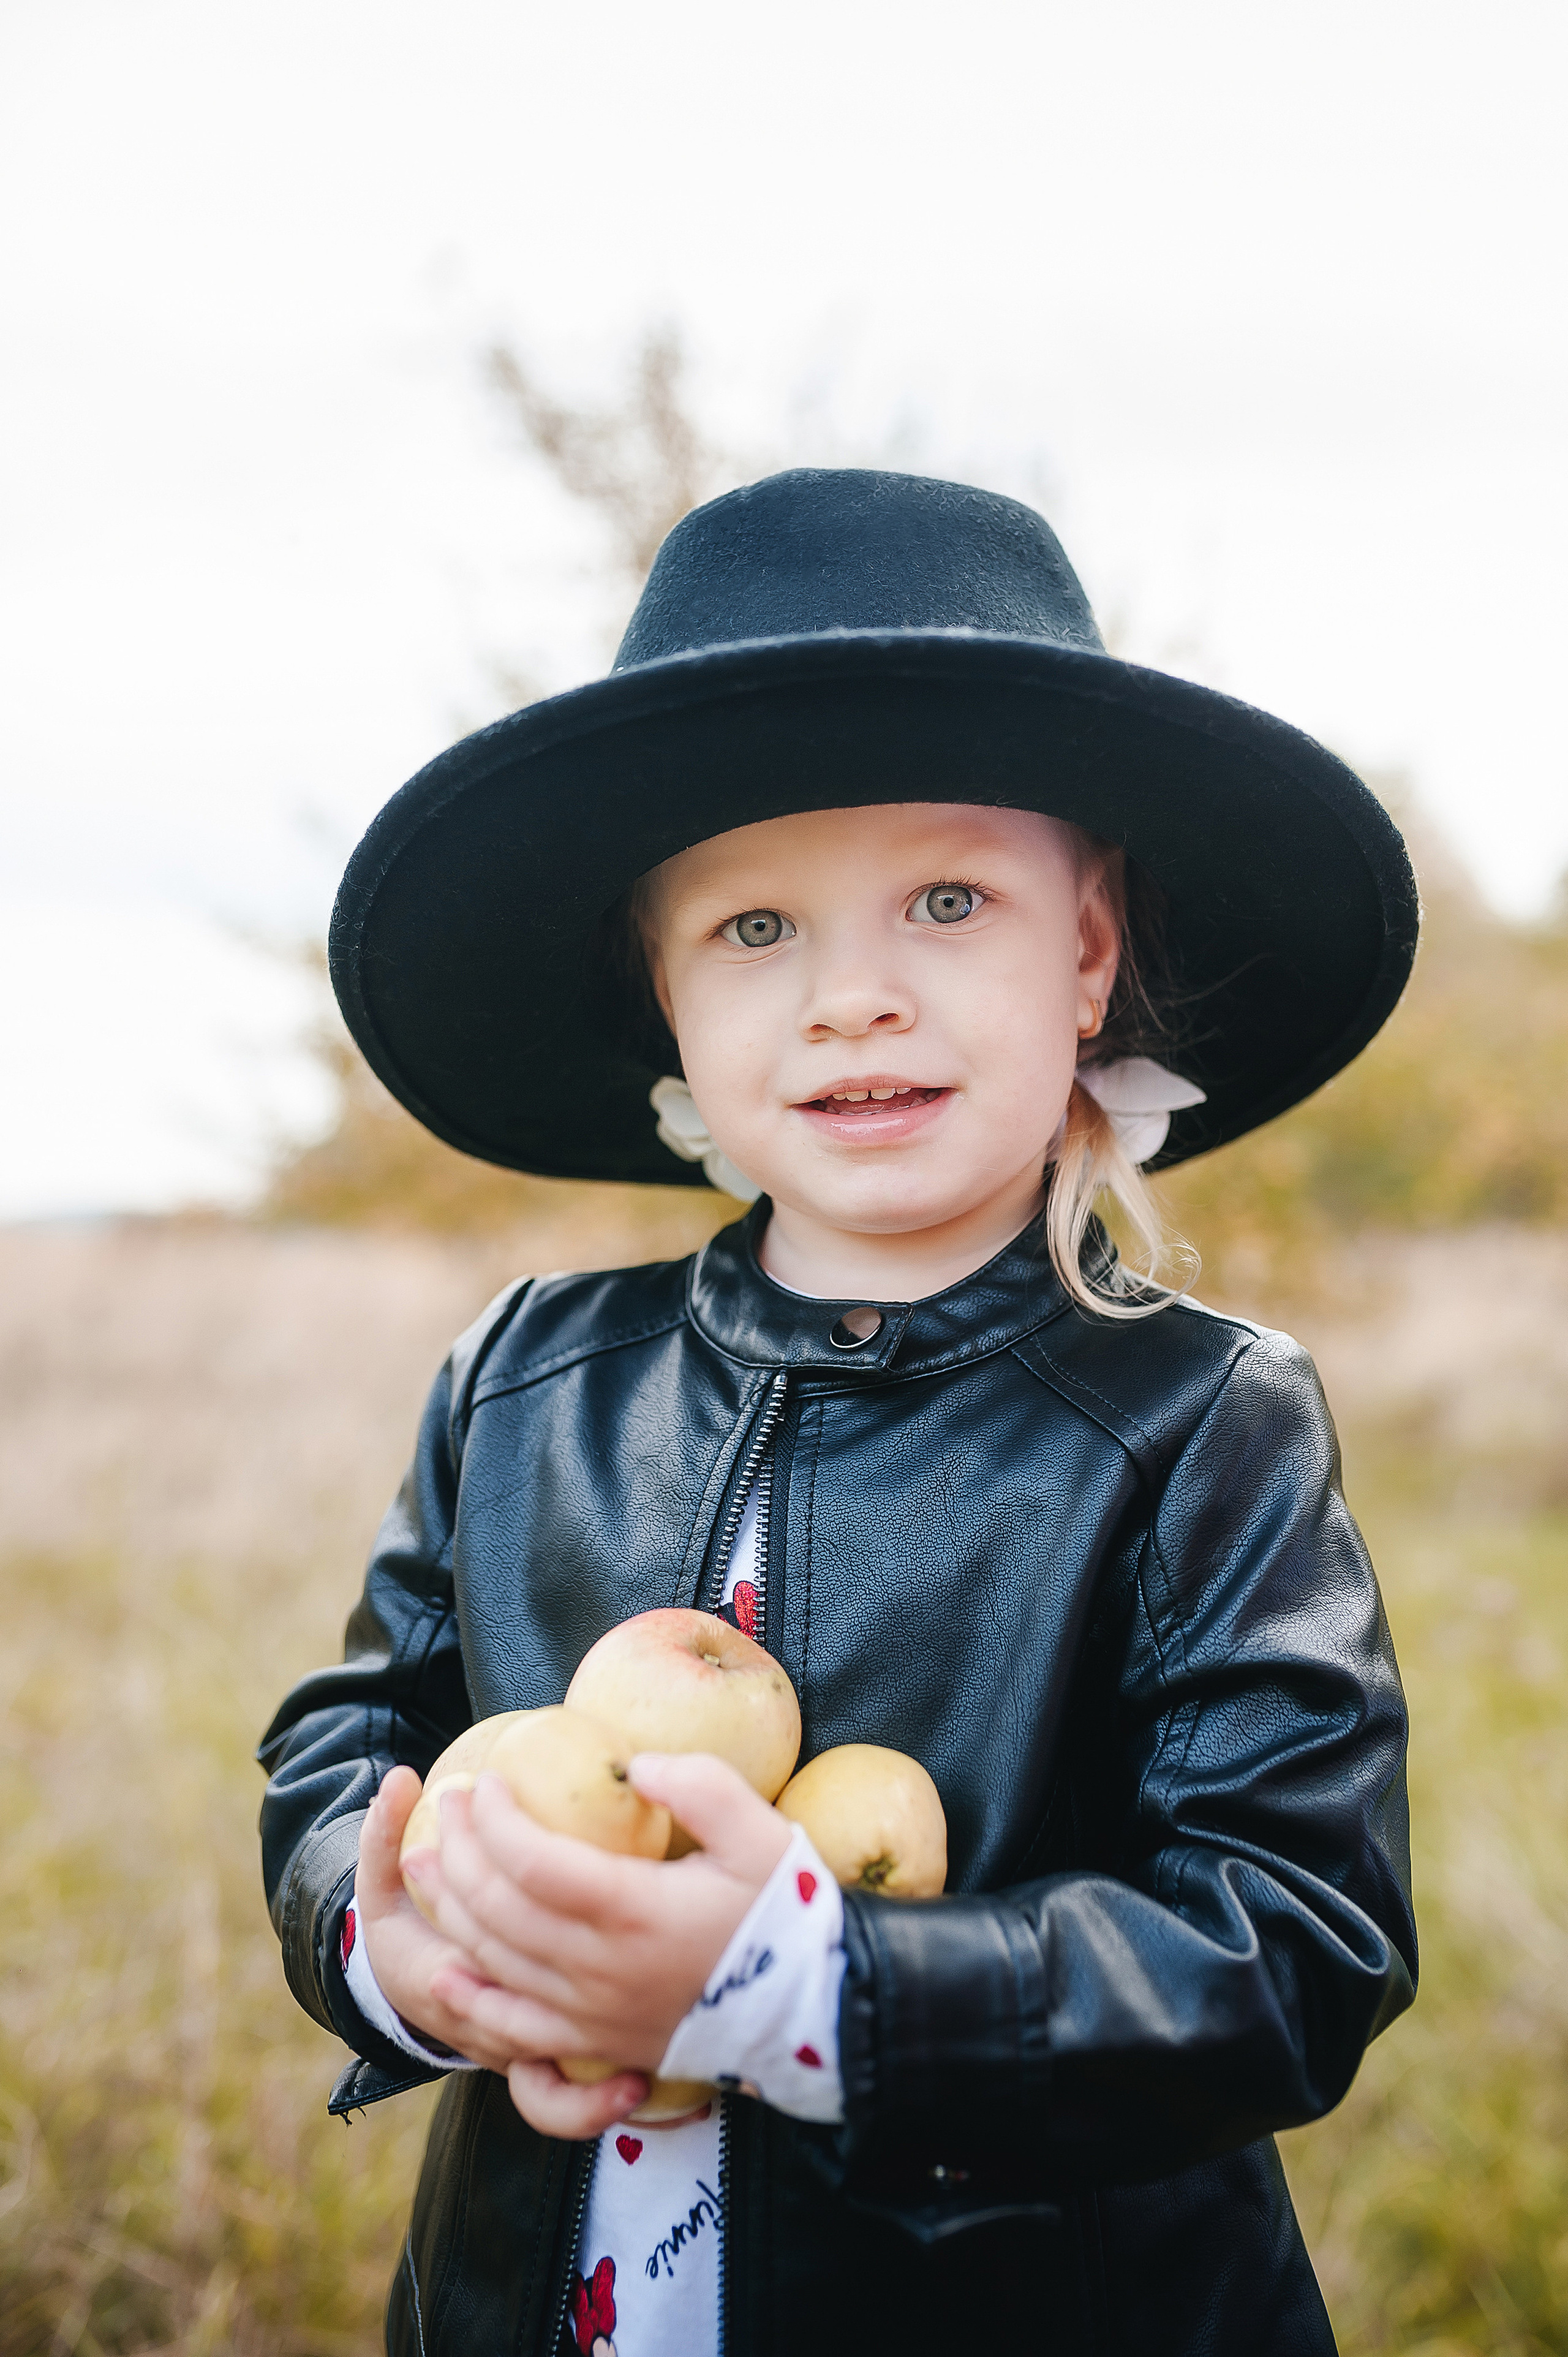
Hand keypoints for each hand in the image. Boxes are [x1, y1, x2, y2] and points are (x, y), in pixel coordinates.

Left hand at [409, 1751, 791, 2138]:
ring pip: (496, 1963)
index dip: (496, 1820)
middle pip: (499, 1910)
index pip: (534, 1864)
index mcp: (636, 1912)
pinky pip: (517, 2031)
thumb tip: (635, 1767)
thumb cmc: (786, 1913)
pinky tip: (444, 1975)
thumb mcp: (760, 1833)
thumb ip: (700, 1787)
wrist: (813, 2011)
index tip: (485, 1780)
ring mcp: (594, 2016)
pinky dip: (474, 2002)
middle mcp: (601, 1969)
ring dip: (449, 1909)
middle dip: (460, 1850)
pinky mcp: (598, 2045)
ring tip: (423, 1863)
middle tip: (448, 1803)